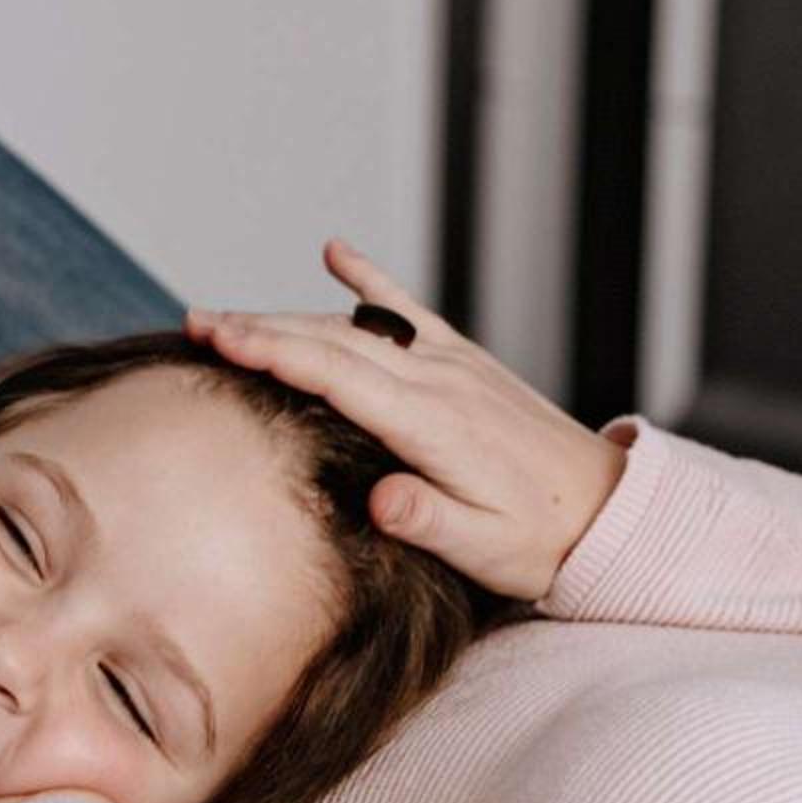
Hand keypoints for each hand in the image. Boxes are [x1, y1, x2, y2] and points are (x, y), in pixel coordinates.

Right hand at [186, 237, 627, 599]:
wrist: (607, 512)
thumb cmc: (541, 540)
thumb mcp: (486, 550)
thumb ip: (432, 523)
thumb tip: (383, 501)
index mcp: (434, 425)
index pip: (336, 376)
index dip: (273, 354)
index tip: (219, 340)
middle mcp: (440, 381)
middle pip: (332, 340)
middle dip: (259, 327)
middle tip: (195, 323)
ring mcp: (453, 364)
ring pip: (356, 325)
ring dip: (290, 315)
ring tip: (227, 317)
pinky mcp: (465, 362)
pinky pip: (407, 310)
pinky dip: (369, 279)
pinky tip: (337, 252)